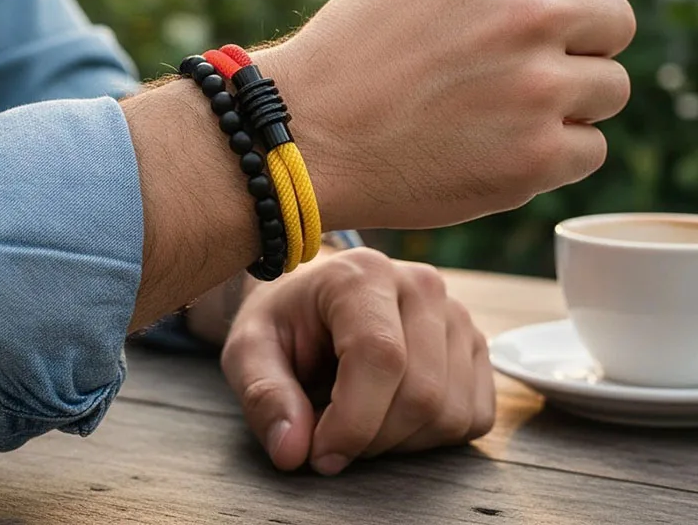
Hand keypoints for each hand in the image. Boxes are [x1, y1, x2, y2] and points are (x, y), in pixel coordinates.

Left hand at [221, 247, 494, 474]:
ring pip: (450, 413)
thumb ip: (265, 394)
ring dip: (400, 441)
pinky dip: (432, 437)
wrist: (315, 302)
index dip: (353, 422)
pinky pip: (473, 418)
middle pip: (421, 393)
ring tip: (359, 417)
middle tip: (333, 435)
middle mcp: (420, 284)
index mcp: (362, 273)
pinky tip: (392, 413)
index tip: (320, 453)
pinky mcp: (476, 346)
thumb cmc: (284, 324)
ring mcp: (456, 313)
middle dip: (372, 439)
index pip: (380, 356)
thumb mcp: (250, 350)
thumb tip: (293, 449)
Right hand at [259, 0, 634, 231]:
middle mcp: (527, 11)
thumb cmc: (354, 48)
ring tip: (501, 110)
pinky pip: (589, 149)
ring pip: (611, 90)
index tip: (573, 10)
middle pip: (617, 24)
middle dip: (579, 46)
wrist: (302, 132)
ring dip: (571, 101)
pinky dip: (553, 154)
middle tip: (519, 69)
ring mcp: (536, 87)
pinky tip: (495, 147)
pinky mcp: (534, 158)